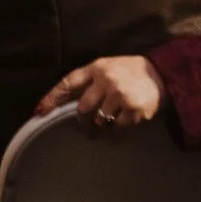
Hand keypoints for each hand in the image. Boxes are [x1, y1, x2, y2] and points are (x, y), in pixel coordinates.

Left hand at [38, 54, 163, 127]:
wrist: (161, 74)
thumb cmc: (128, 72)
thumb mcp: (106, 68)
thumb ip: (88, 81)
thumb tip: (65, 100)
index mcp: (96, 68)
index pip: (67, 83)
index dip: (52, 98)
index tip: (39, 111)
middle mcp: (106, 80)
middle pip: (82, 108)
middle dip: (81, 121)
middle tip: (84, 128)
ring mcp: (120, 95)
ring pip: (99, 120)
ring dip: (99, 128)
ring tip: (103, 129)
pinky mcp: (134, 109)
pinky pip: (117, 128)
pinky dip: (115, 134)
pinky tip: (117, 133)